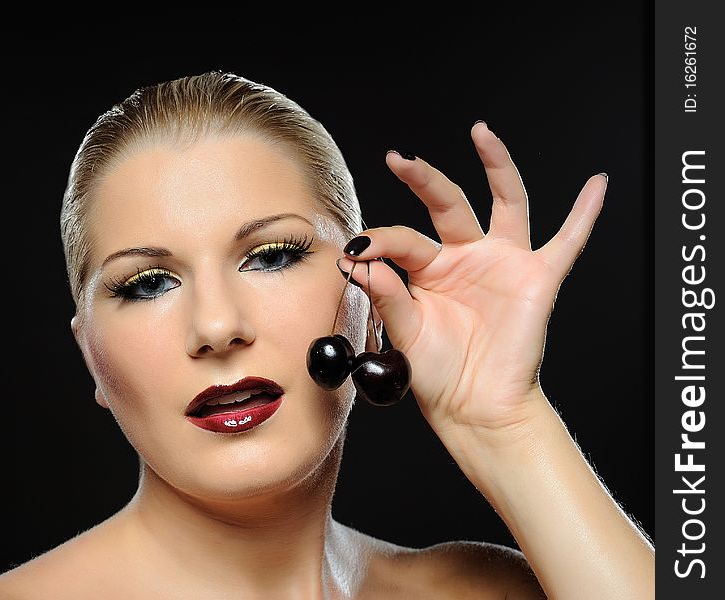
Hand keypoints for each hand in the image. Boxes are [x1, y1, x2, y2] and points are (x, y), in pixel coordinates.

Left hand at [338, 122, 606, 440]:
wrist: (474, 406)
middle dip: (424, 179)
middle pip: (448, 203)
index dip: (379, 242)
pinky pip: (568, 241)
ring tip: (482, 134)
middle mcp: (466, 256)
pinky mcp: (537, 278)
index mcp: (430, 268)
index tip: (354, 250)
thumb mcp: (405, 331)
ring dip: (497, 166)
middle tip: (399, 159)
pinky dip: (585, 213)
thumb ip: (387, 294)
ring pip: (505, 202)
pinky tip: (596, 184)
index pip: (404, 240)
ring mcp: (503, 262)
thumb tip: (361, 261)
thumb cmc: (438, 373)